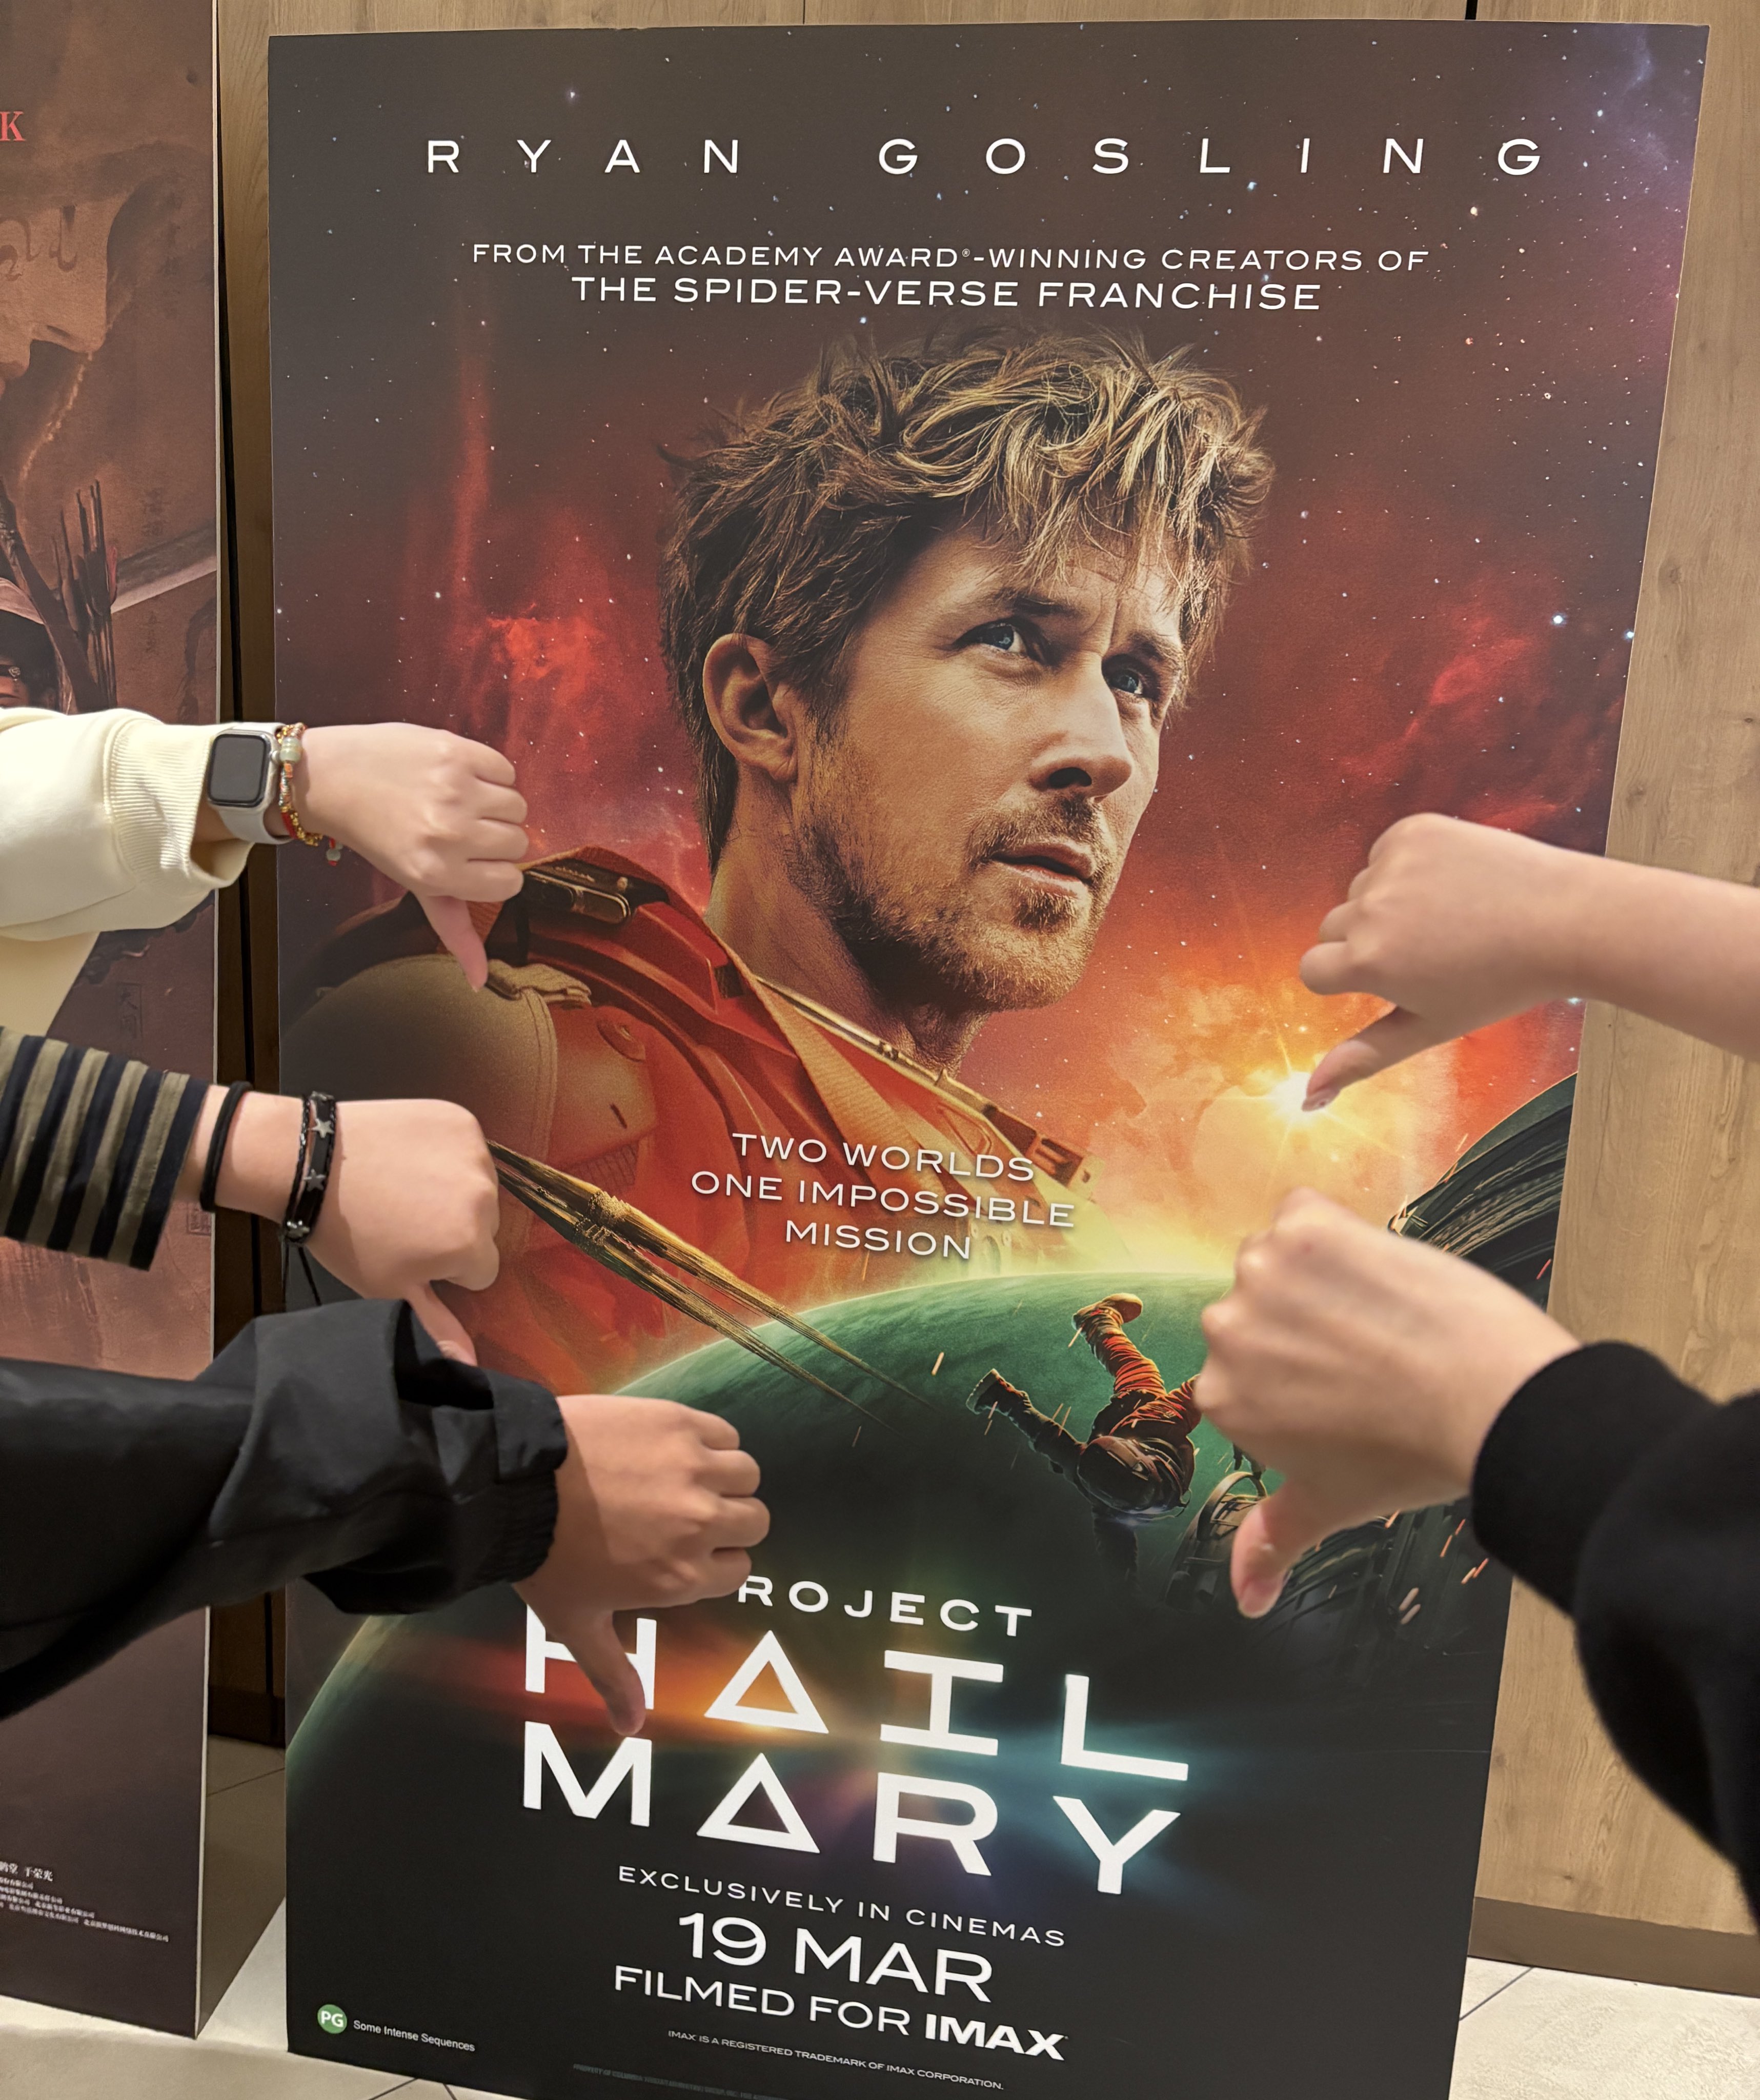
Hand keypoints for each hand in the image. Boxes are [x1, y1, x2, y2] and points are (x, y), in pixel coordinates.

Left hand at [184, 1090, 500, 1360]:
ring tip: (404, 1187)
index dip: (445, 1266)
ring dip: (453, 1189)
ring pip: (480, 1186)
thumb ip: (436, 1324)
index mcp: (471, 1243)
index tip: (412, 1252)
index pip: (482, 1269)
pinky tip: (409, 1157)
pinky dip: (446, 1151)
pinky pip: (468, 1146)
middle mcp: (485, 1197)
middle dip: (454, 1226)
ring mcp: (475, 1153)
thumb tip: (470, 1364)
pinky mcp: (461, 1119)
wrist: (309, 1161)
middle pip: (486, 1226)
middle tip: (405, 1220)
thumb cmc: (345, 1233)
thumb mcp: (388, 1287)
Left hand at [292, 724, 528, 988]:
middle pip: (517, 843)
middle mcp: (448, 834)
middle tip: (460, 828)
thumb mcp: (414, 884)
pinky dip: (491, 773)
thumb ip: (452, 928)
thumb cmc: (376, 833)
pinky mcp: (456, 750)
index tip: (469, 859)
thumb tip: (479, 981)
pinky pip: (506, 770)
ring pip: (517, 806)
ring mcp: (454, 790)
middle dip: (494, 837)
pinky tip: (460, 777)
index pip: (510, 881)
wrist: (332, 777)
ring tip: (460, 801)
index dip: (493, 870)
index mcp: (436, 874)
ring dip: (495, 804)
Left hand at [516, 1396, 768, 1732]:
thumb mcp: (576, 1625)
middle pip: (754, 1521)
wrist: (513, 1482)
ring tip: (686, 1478)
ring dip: (725, 1478)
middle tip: (688, 1514)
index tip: (683, 1551)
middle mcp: (700, 1524)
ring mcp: (694, 1470)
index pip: (738, 1570)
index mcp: (682, 1576)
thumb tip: (631, 1728)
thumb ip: (612, 1675)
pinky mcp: (681, 1423)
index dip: (714, 1562)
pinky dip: (712, 1441)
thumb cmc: (544, 1558)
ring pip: (746, 1474)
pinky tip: (677, 1449)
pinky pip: (725, 1434)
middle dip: (728, 1521)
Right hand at [1194, 1188, 1576, 1618]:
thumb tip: (1246, 1600)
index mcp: (1224, 1398)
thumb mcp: (1331, 1505)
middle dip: (1306, 1324)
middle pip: (1258, 1309)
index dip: (1301, 1374)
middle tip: (1370, 1357)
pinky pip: (1306, 1212)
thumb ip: (1270, 1541)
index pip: (1246, 1367)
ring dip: (1323, 1275)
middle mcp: (1226, 1332)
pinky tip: (1380, 1274)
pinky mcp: (1305, 1224)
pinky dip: (1340, 1232)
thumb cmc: (1413, 1455)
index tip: (1344, 1388)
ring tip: (1382, 1318)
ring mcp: (1261, 1274)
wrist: (1488, 1400)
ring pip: (1281, 1259)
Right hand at [1302, 814, 1599, 1108]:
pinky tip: (1453, 884)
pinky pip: (1387, 853)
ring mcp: (1392, 865)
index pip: (1314, 969)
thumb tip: (1308, 1097)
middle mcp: (1370, 908)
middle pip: (1334, 927)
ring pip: (1361, 889)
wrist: (1568, 919)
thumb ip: (1363, 1057)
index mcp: (1368, 961)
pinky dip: (1410, 866)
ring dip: (1389, 901)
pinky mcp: (1413, 829)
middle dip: (1367, 939)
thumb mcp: (1429, 1026)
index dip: (1349, 977)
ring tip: (1450, 916)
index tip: (1392, 976)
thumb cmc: (1501, 983)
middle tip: (1430, 950)